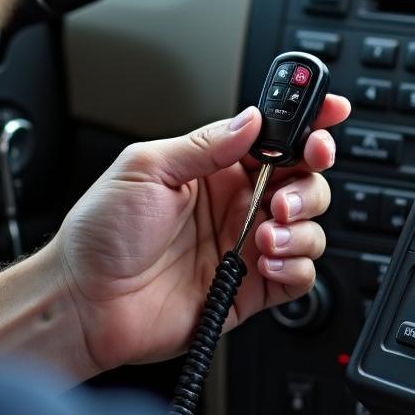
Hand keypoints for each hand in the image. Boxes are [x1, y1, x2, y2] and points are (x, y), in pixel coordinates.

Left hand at [51, 96, 350, 378]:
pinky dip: (295, 267)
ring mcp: (245, 247)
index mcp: (214, 169)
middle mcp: (237, 204)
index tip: (331, 112)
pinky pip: (299, 276)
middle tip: (284, 195)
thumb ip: (205, 145)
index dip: (308, 122)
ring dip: (301, 228)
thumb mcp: (145, 169)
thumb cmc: (100, 234)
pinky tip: (264, 263)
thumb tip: (252, 120)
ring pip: (310, 226)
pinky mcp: (249, 290)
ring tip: (263, 237)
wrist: (83, 301)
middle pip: (305, 180)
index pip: (275, 138)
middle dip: (310, 181)